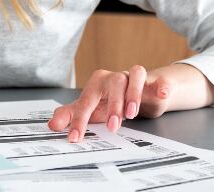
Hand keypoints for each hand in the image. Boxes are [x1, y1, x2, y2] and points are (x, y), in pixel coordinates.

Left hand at [48, 63, 213, 142]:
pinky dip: (161, 85)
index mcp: (98, 83)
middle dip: (113, 105)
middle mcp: (116, 77)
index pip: (87, 100)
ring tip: (132, 113)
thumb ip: (72, 114)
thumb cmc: (111, 100)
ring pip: (135, 75)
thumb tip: (52, 123)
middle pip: (114, 83)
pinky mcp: (154, 82)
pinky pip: (159, 80)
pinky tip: (161, 92)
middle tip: (113, 127)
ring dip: (133, 93)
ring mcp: (135, 78)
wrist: (138, 93)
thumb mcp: (91, 108)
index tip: (75, 138)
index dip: (79, 120)